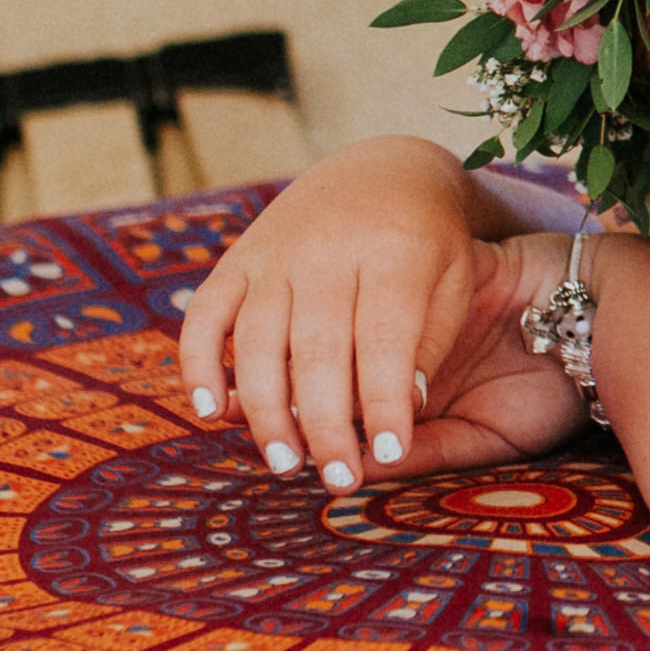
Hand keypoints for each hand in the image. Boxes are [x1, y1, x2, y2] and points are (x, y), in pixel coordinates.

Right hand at [176, 139, 589, 489]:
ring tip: (284, 465)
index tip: (389, 457)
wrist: (382, 169)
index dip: (384, 403)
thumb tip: (396, 421)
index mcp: (394, 253)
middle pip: (318, 349)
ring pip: (257, 339)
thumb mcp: (450, 285)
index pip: (385, 341)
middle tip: (335, 480)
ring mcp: (275, 252)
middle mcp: (328, 250)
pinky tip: (212, 414)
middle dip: (325, 424)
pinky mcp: (237, 258)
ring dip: (265, 410)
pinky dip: (199, 364)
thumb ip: (425, 349)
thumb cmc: (429, 245)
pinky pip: (205, 314)